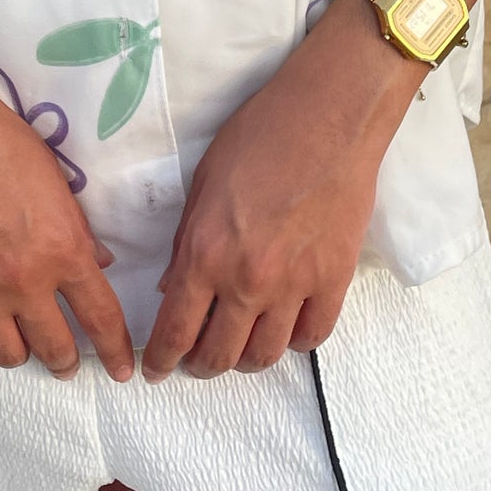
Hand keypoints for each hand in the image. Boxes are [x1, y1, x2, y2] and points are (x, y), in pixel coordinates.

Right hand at [0, 33, 135, 382]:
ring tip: (20, 344)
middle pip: (55, 347)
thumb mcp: (53, 176)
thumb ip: (75, 227)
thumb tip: (95, 261)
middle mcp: (24, 280)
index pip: (100, 316)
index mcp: (62, 249)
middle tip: (66, 362)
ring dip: (19, 353)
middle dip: (66, 361)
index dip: (115, 350)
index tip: (121, 369)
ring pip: (6, 354)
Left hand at [140, 0, 423, 381]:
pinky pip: (313, 336)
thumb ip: (186, 241)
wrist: (327, 119)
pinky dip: (295, 341)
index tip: (156, 371)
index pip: (176, 329)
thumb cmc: (258, 137)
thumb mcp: (203, 183)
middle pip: (220, 355)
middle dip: (201, 366)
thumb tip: (172, 286)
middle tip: (196, 362)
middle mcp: (247, 281)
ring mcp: (294, 286)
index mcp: (205, 254)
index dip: (162, 359)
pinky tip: (286, 329)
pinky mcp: (334, 281)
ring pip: (266, 355)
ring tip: (239, 349)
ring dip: (246, 360)